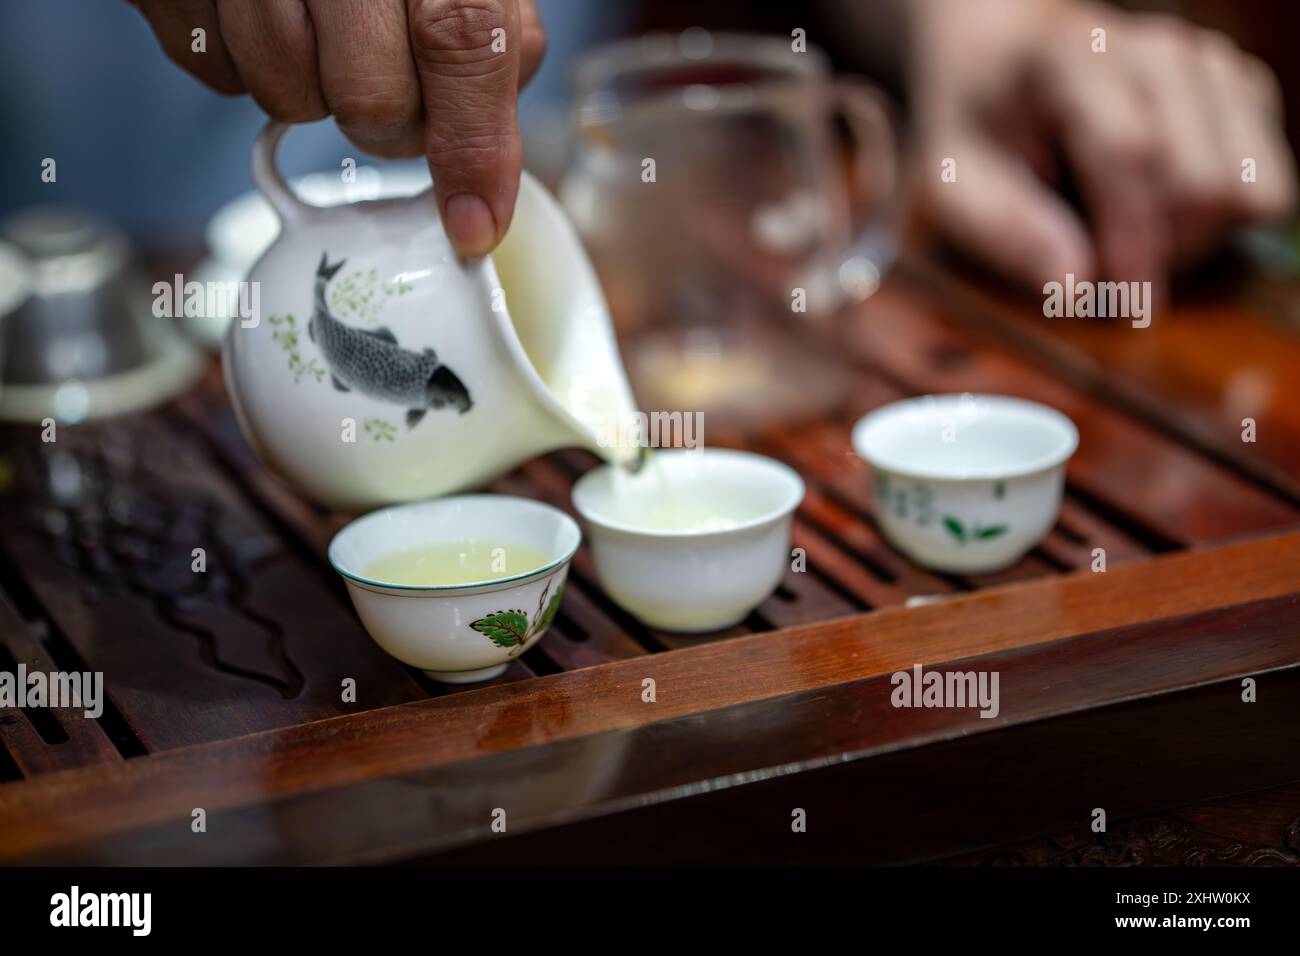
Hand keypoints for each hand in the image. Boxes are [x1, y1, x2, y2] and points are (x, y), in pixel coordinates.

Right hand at [131, 0, 545, 255]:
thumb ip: (490, 38)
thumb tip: (492, 156)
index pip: (462, 41)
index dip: (472, 146)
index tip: (474, 225)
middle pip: (373, 102)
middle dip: (387, 126)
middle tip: (381, 78)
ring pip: (291, 100)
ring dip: (310, 92)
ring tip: (311, 24)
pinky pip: (219, 76)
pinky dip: (241, 64)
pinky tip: (250, 10)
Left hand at [911, 0, 1296, 288]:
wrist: (1009, 58)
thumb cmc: (981, 130)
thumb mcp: (957, 186)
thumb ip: (1008, 233)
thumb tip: (1075, 289)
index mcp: (1076, 62)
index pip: (1133, 155)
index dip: (1134, 241)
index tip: (1125, 306)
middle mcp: (1159, 51)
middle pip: (1203, 182)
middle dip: (1159, 248)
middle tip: (1106, 262)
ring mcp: (1210, 67)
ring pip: (1249, 187)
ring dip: (1196, 238)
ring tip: (1132, 235)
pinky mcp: (1240, 91)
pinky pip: (1265, 184)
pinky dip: (1218, 217)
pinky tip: (1160, 208)